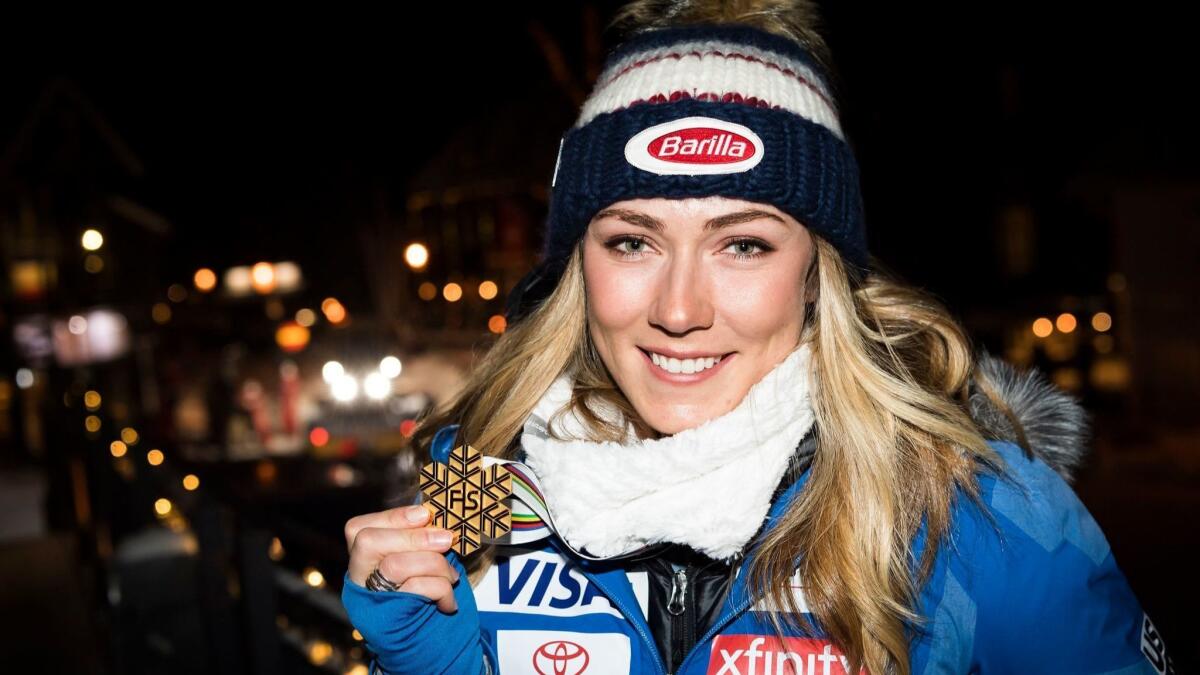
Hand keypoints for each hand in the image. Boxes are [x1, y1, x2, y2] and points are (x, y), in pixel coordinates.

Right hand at [344, 504, 459, 612]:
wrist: (423, 637)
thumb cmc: (419, 588)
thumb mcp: (415, 558)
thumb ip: (417, 537)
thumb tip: (431, 516)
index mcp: (361, 556)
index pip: (360, 527)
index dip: (394, 517)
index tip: (426, 514)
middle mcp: (357, 576)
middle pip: (370, 542)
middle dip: (414, 537)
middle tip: (447, 539)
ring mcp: (368, 596)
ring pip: (395, 565)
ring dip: (435, 564)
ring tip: (452, 575)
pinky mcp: (386, 617)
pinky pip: (415, 590)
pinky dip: (441, 590)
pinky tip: (449, 600)